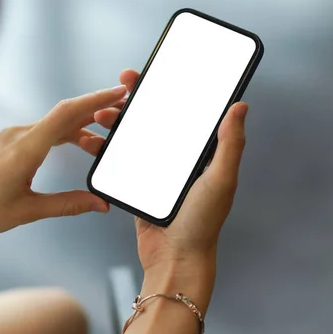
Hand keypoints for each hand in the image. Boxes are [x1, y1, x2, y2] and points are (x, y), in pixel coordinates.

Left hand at [0, 85, 128, 254]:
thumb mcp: (26, 211)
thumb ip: (66, 205)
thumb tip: (99, 204)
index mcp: (25, 148)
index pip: (68, 114)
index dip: (96, 99)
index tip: (120, 91)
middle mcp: (18, 135)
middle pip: (65, 114)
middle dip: (96, 111)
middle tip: (122, 116)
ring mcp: (9, 137)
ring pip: (53, 123)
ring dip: (80, 126)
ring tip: (102, 139)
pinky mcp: (4, 143)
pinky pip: (40, 131)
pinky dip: (62, 133)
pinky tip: (73, 144)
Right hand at [87, 69, 247, 309]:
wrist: (175, 260)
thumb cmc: (202, 223)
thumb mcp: (220, 180)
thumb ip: (230, 144)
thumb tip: (240, 105)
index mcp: (201, 153)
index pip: (184, 112)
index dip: (170, 90)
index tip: (155, 73)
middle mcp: (178, 159)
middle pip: (155, 119)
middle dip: (137, 100)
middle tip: (122, 84)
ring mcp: (156, 172)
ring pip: (134, 137)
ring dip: (117, 122)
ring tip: (100, 115)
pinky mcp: (137, 185)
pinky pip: (120, 161)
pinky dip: (106, 149)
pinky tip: (92, 141)